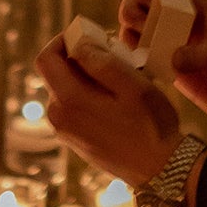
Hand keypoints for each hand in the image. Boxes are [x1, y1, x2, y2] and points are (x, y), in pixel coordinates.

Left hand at [33, 32, 182, 187]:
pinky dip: (91, 95)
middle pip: (57, 73)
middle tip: (116, 55)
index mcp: (68, 101)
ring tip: (122, 79)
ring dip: (89, 78)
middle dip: (81, 58)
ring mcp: (66, 131)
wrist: (161, 171)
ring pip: (67, 89)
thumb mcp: (132, 85)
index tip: (89, 35)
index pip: (45, 58)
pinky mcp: (75, 140)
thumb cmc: (151, 126)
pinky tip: (119, 101)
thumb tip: (78, 44)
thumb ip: (101, 61)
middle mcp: (59, 117)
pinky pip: (75, 107)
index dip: (62, 39)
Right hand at [118, 0, 206, 158]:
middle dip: (132, 8)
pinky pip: (140, 49)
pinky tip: (140, 64)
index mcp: (200, 4)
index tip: (147, 3)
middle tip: (142, 30)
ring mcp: (174, 40)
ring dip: (129, 31)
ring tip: (140, 48)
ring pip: (136, 23)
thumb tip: (172, 58)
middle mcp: (182, 18)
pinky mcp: (168, 62)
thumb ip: (205, 57)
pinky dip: (132, 52)